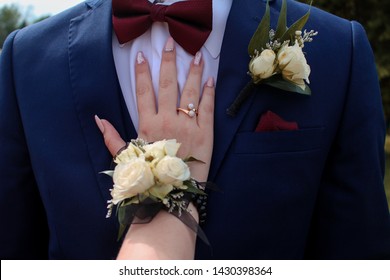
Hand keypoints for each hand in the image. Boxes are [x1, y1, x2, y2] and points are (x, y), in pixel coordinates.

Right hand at [96, 37, 214, 181]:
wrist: (174, 196)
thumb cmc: (149, 179)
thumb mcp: (126, 159)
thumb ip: (111, 138)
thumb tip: (97, 119)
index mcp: (148, 125)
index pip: (143, 92)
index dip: (141, 72)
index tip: (141, 54)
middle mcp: (168, 121)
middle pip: (166, 85)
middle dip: (167, 62)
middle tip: (170, 42)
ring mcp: (188, 126)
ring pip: (190, 93)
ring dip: (193, 72)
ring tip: (197, 55)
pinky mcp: (206, 133)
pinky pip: (207, 109)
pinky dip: (209, 94)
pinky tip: (210, 80)